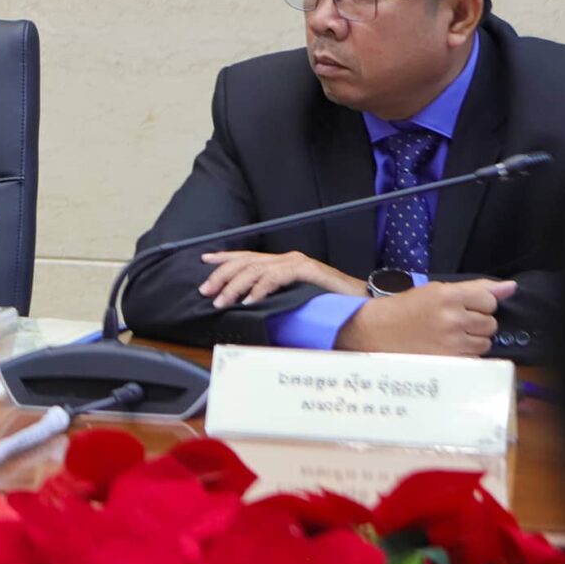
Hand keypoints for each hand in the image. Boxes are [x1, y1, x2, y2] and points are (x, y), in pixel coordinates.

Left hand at [197, 250, 367, 308]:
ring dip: (236, 286)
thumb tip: (244, 306)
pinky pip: (277, 276)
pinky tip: (250, 300)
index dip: (224, 257)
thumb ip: (272, 298)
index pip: (246, 257)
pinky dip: (260, 288)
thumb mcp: (292, 299)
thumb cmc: (328, 304)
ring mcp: (297, 262)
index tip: (203, 261)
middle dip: (222, 275)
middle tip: (206, 291)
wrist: (361, 304)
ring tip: (222, 300)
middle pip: (245, 262)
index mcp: (281, 263)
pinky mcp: (308, 270)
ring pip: (256, 269)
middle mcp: (286, 258)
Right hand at [336, 278, 518, 355]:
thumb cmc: (404, 310)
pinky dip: (465, 356)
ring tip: (449, 338)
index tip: (460, 307)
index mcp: (447, 295)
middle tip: (451, 323)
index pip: (489, 300)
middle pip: (490, 323)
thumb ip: (476, 288)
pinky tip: (446, 350)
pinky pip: (475, 359)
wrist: (373, 332)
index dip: (477, 304)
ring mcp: (452, 342)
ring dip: (472, 341)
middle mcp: (452, 318)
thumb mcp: (434, 291)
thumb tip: (511, 288)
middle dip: (475, 323)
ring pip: (485, 342)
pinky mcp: (450, 362)